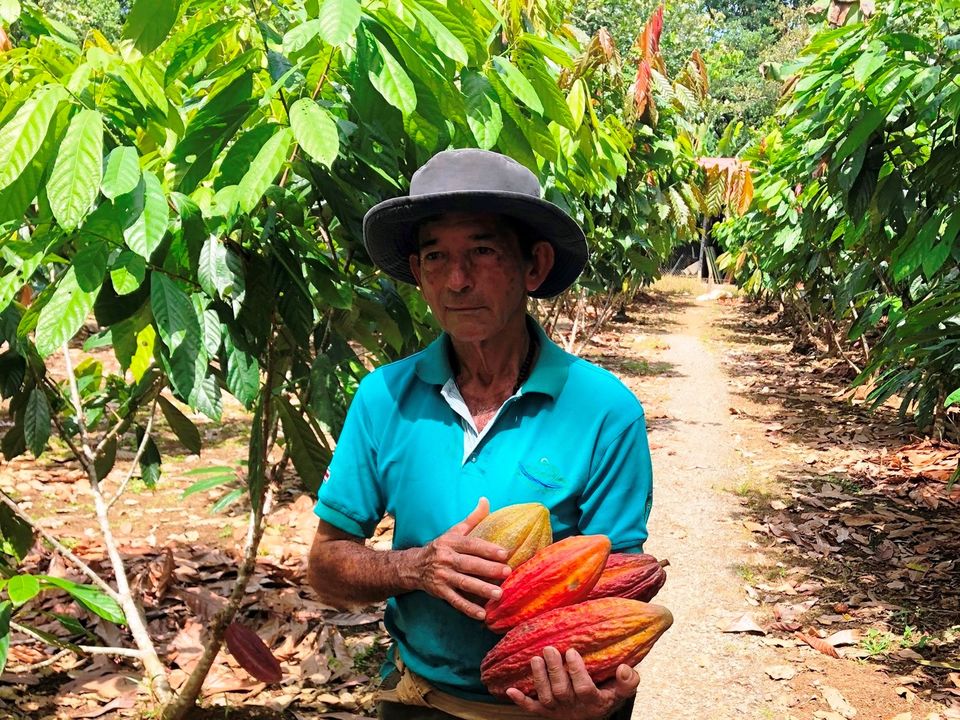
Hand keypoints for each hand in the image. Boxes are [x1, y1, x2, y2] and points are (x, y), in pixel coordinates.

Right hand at [411, 497, 511, 619]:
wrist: (413, 566)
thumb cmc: (441, 547)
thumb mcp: (454, 531)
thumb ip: (472, 519)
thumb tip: (486, 500)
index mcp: (450, 542)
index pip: (471, 544)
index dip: (487, 549)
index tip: (505, 553)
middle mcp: (445, 558)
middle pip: (469, 564)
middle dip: (488, 569)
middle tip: (507, 572)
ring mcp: (442, 576)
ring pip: (463, 583)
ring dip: (481, 589)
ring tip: (499, 594)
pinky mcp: (439, 591)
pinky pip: (455, 601)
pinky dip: (468, 608)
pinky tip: (482, 614)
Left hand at [505, 647, 638, 719]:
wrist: (590, 719)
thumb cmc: (605, 698)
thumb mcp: (621, 693)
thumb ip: (628, 682)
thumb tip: (624, 668)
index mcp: (593, 702)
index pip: (584, 688)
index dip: (577, 671)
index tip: (572, 651)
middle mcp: (573, 708)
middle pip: (561, 691)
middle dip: (554, 670)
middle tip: (550, 648)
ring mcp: (557, 711)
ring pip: (545, 697)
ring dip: (539, 678)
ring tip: (535, 658)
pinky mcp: (545, 713)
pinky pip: (531, 709)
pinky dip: (521, 701)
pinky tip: (510, 690)